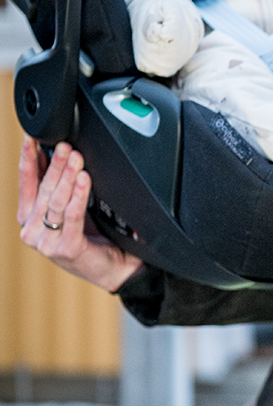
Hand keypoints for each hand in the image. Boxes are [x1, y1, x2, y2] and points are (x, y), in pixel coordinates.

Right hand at [17, 137, 141, 292]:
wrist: (113, 268)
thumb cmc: (90, 235)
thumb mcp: (67, 208)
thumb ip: (57, 185)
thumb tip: (53, 151)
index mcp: (28, 219)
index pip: (25, 182)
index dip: (28, 158)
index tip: (32, 138)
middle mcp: (31, 231)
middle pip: (43, 189)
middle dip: (55, 164)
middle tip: (66, 145)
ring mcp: (46, 242)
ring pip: (56, 201)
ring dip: (68, 176)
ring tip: (76, 157)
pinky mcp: (66, 249)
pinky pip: (72, 215)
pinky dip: (79, 195)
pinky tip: (85, 180)